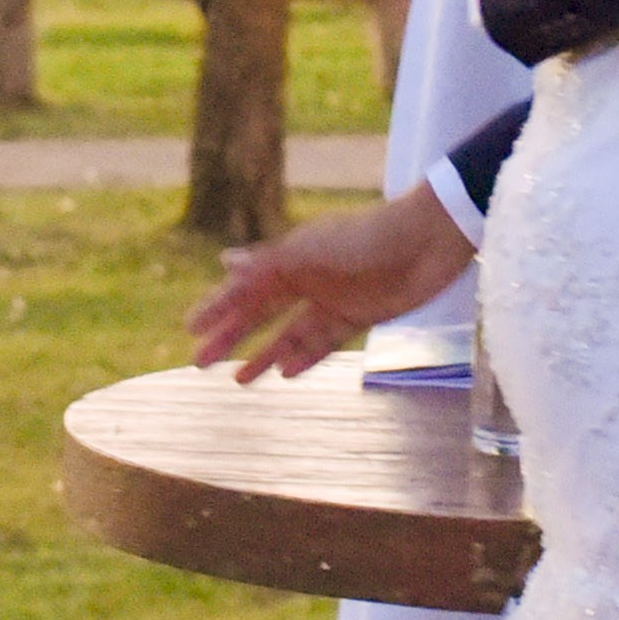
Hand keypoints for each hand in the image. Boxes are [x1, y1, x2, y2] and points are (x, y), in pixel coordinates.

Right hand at [185, 185, 474, 382]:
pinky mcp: (361, 315)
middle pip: (261, 313)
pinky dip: (306, 355)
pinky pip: (325, 340)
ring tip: (239, 380)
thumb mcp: (310, 253)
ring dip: (265, 354)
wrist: (429, 241)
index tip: (189, 328)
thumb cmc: (366, 239)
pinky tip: (286, 373)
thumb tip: (224, 263)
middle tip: (200, 362)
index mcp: (290, 257)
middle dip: (231, 337)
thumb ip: (268, 263)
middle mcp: (308, 278)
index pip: (244, 287)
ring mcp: (333, 298)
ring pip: (290, 332)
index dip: (217, 307)